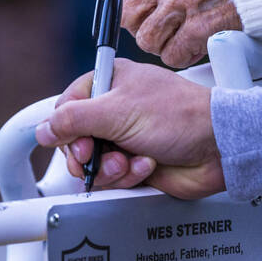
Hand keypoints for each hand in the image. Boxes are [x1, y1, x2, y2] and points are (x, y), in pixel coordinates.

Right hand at [35, 59, 224, 199]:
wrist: (217, 148)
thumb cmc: (180, 117)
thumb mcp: (117, 111)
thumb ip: (73, 120)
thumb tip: (43, 129)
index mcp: (111, 83)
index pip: (67, 106)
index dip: (65, 128)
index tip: (74, 141)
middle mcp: (117, 109)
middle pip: (76, 139)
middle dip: (87, 154)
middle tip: (97, 154)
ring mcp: (127, 137)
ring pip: (94, 163)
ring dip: (110, 168)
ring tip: (129, 161)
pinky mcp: (137, 163)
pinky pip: (114, 177)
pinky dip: (128, 176)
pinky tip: (146, 165)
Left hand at [104, 0, 240, 68]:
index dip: (118, 3)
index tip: (131, 13)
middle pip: (126, 15)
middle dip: (142, 26)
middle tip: (165, 25)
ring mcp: (183, 0)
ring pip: (146, 40)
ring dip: (164, 44)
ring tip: (185, 33)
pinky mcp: (199, 26)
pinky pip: (171, 55)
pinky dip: (184, 56)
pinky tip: (198, 43)